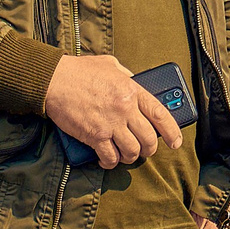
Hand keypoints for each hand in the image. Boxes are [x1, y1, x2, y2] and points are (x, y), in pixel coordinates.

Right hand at [43, 54, 183, 166]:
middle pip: (148, 138)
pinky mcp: (94, 136)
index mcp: (132, 90)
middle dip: (149, 149)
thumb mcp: (110, 65)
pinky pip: (110, 157)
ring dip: (131, 157)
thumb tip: (135, 83)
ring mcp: (110, 124)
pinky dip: (110, 162)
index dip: (172, 131)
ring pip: (132, 151)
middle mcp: (124, 109)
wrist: (54, 80)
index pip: (160, 114)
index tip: (175, 142)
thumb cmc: (80, 71)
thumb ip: (127, 75)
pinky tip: (107, 161)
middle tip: (145, 150)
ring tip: (126, 155)